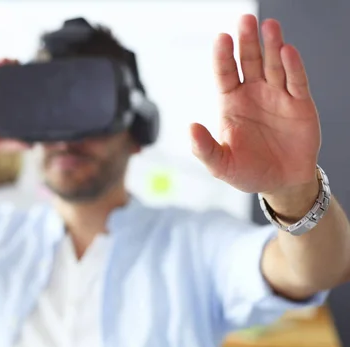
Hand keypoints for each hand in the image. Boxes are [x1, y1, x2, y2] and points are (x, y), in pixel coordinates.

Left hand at [190, 15, 320, 194]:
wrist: (281, 183)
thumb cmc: (248, 172)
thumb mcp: (221, 164)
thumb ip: (204, 148)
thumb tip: (190, 127)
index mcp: (230, 103)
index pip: (224, 74)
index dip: (223, 56)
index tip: (221, 38)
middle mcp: (253, 93)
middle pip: (249, 61)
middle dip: (247, 41)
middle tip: (245, 19)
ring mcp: (277, 96)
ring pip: (273, 65)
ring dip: (272, 45)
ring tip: (269, 26)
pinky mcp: (299, 104)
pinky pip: (296, 81)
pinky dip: (292, 66)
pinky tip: (287, 51)